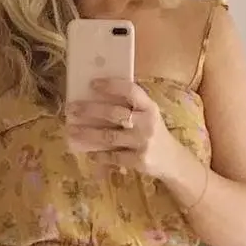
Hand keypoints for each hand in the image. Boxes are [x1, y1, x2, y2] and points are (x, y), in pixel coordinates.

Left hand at [65, 78, 181, 180]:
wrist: (173, 161)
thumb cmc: (154, 133)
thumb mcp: (148, 115)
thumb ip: (131, 107)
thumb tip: (97, 96)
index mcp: (150, 107)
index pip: (130, 91)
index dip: (111, 86)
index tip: (92, 84)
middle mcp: (147, 123)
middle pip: (114, 113)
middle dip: (90, 110)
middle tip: (72, 108)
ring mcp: (142, 143)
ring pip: (109, 136)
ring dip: (87, 133)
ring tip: (71, 130)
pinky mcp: (138, 161)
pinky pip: (113, 157)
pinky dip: (99, 155)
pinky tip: (88, 153)